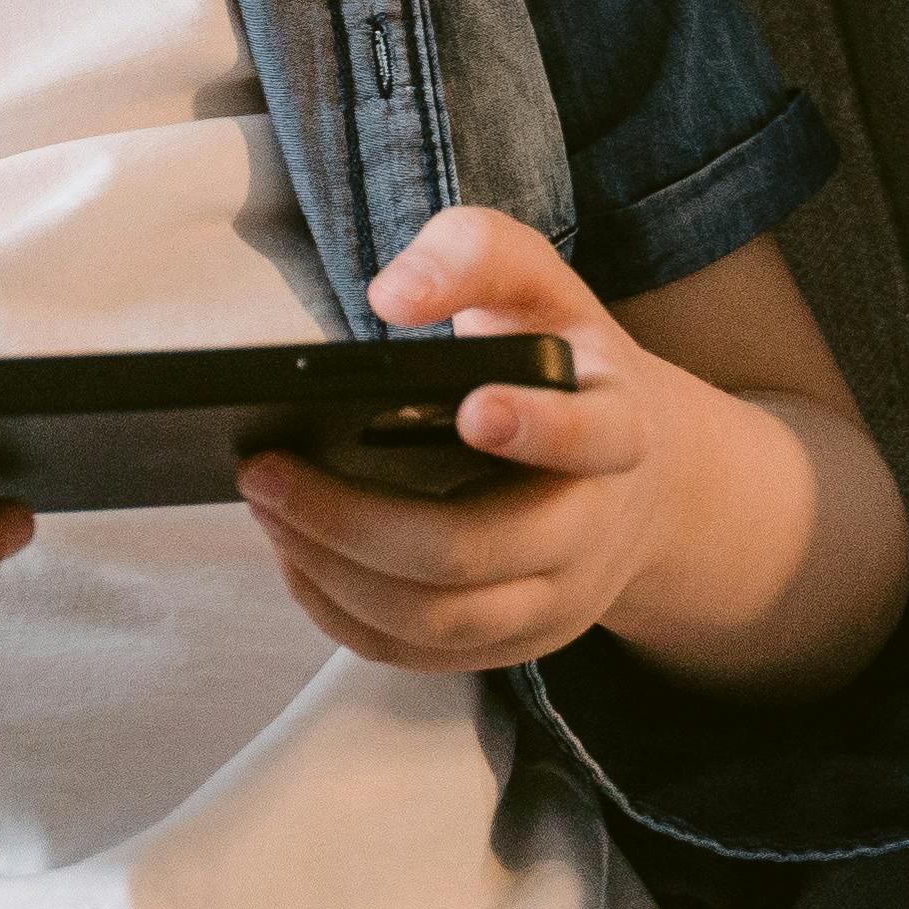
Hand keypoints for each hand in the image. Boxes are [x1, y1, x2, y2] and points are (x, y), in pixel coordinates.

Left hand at [232, 207, 789, 675]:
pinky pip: (418, 653)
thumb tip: (394, 294)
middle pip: (472, 551)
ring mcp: (554, 602)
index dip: (537, 430)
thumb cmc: (565, 368)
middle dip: (354, 519)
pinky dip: (342, 612)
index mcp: (618, 432)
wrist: (642, 480)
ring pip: (437, 620)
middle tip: (265, 470)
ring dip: (333, 571)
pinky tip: (293, 555)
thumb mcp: (542, 289)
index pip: (592, 440)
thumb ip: (477, 255)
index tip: (472, 408)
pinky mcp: (511, 644)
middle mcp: (592, 532)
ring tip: (266, 507)